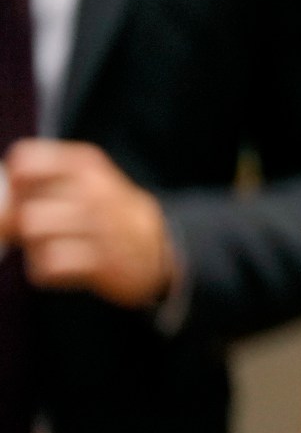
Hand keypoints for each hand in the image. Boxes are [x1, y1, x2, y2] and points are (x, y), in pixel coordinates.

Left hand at [3, 140, 175, 308]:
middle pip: (24, 207)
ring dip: (34, 245)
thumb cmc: (102, 212)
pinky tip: (65, 265)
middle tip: (35, 231)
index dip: (13, 184)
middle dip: (18, 224)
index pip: (24, 161)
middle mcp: (93, 190)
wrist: (156, 245)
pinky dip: (47, 271)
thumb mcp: (80, 181)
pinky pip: (48, 266)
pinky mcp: (102, 262)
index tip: (24, 196)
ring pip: (34, 232)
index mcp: (84, 163)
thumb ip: (35, 183)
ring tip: (53, 247)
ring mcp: (100, 225)